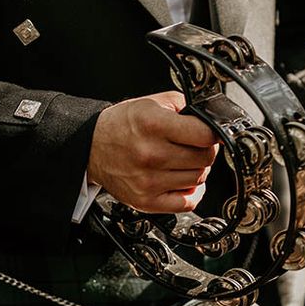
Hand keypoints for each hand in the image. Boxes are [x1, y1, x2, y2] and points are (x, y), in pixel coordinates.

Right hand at [88, 91, 218, 212]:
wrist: (91, 146)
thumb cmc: (123, 125)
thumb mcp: (153, 102)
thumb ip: (185, 106)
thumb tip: (212, 119)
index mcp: (154, 125)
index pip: (205, 135)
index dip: (213, 133)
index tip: (209, 133)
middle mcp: (151, 154)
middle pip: (205, 158)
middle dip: (205, 150)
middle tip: (193, 145)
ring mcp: (149, 181)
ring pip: (199, 178)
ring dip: (197, 169)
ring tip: (182, 160)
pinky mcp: (146, 201)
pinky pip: (188, 202)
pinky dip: (192, 192)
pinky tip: (184, 181)